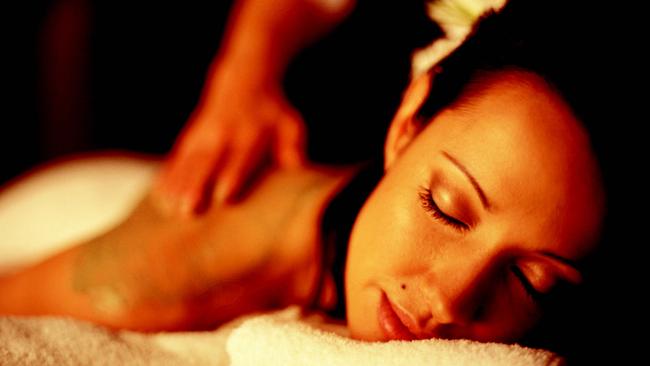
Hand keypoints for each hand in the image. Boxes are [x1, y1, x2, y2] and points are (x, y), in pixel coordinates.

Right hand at [153, 61, 306, 215]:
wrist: (244, 81)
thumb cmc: (273, 114)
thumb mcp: (289, 125)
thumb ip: (292, 149)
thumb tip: (296, 170)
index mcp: (250, 137)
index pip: (240, 158)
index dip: (233, 176)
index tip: (224, 196)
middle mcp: (223, 136)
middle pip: (208, 163)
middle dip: (196, 186)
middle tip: (187, 210)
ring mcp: (203, 137)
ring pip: (187, 163)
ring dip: (177, 186)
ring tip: (170, 209)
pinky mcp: (190, 139)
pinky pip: (176, 160)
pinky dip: (166, 177)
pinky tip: (158, 197)